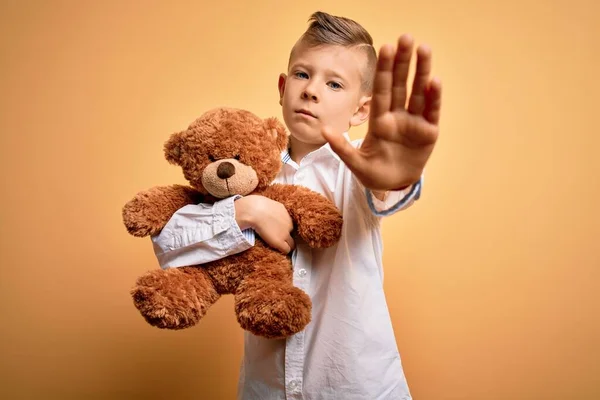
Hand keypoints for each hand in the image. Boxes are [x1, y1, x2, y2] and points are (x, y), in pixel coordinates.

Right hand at [234, 195, 294, 253]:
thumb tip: (268, 210)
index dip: (284, 230)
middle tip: (279, 240)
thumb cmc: (255, 205)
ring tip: (279, 247)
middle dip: (287, 237)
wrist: (254, 211)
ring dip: (286, 244)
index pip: (290, 225)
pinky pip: (286, 249)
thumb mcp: (267, 204)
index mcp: (286, 213)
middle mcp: (289, 223)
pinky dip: (283, 250)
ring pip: (291, 244)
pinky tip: (279, 251)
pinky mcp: (280, 241)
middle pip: (292, 234)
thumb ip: (271, 209)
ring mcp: (285, 233)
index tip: (279, 232)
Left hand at [322, 34, 441, 190]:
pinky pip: (431, 111)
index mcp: (379, 121)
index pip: (382, 91)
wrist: (393, 187)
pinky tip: (434, 81)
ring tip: (424, 49)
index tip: (384, 48)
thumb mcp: (355, 163)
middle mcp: (397, 117)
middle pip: (401, 85)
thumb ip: (342, 148)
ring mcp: (414, 123)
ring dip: (421, 72)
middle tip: (405, 37)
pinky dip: (433, 97)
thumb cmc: (373, 173)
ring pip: (418, 93)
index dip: (384, 71)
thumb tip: (323, 131)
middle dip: (403, 62)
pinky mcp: (428, 133)